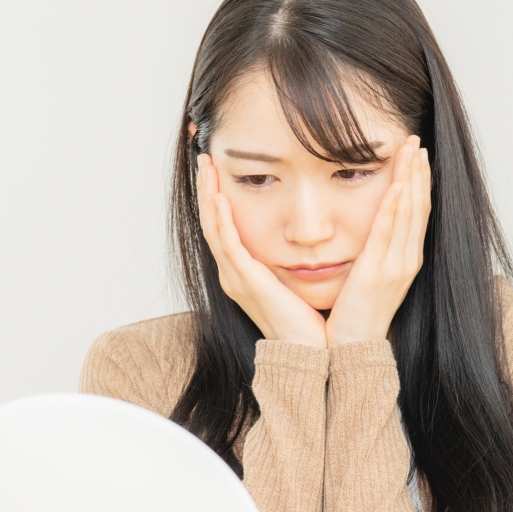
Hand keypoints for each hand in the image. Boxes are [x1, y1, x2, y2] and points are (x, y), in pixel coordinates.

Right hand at [196, 154, 328, 346]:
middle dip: (206, 190)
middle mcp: (233, 274)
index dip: (216, 198)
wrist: (308, 352)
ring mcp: (237, 278)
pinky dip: (223, 220)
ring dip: (209, 196)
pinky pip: (229, 245)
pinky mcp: (247, 282)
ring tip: (206, 168)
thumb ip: (286, 259)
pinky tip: (221, 198)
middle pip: (211, 223)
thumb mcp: (291, 281)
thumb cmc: (306, 320)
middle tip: (204, 159)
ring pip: (214, 229)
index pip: (222, 227)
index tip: (216, 170)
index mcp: (242, 272)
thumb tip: (300, 237)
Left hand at [325, 136, 430, 345]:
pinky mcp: (378, 274)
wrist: (351, 349)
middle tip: (416, 141)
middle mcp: (406, 260)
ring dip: (411, 181)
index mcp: (404, 259)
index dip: (419, 181)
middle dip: (419, 172)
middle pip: (418, 206)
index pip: (417, 211)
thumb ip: (371, 251)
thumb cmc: (355, 313)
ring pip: (409, 215)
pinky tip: (397, 186)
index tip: (416, 154)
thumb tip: (368, 228)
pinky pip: (389, 235)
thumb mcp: (367, 275)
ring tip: (412, 152)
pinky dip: (395, 209)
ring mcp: (396, 267)